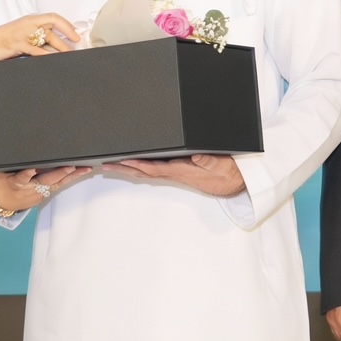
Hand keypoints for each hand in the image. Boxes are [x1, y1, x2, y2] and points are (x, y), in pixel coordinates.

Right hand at [0, 13, 80, 63]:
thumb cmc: (0, 43)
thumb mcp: (21, 38)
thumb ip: (36, 40)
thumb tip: (54, 47)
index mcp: (29, 20)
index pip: (53, 17)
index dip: (66, 25)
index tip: (75, 34)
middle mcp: (27, 23)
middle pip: (53, 25)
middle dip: (67, 35)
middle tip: (77, 45)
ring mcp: (22, 33)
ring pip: (47, 36)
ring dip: (60, 46)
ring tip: (68, 55)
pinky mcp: (16, 43)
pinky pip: (35, 49)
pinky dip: (46, 54)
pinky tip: (53, 59)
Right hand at [0, 166, 88, 212]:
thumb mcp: (0, 172)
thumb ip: (11, 164)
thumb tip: (20, 148)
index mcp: (15, 183)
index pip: (22, 177)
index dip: (28, 173)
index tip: (33, 169)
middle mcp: (29, 190)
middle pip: (45, 181)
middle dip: (59, 173)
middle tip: (72, 166)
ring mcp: (37, 195)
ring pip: (56, 184)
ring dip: (70, 177)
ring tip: (84, 169)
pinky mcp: (42, 197)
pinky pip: (56, 187)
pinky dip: (67, 179)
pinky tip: (77, 174)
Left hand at [104, 153, 245, 195]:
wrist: (234, 183)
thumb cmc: (228, 172)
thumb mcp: (222, 165)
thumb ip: (210, 161)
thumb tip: (197, 157)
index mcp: (182, 170)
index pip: (156, 168)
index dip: (139, 165)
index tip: (124, 161)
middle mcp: (175, 172)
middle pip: (145, 172)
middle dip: (125, 169)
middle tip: (106, 165)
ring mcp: (175, 172)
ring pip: (147, 172)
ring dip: (129, 169)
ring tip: (112, 163)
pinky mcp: (178, 170)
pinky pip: (155, 169)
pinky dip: (141, 167)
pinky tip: (133, 163)